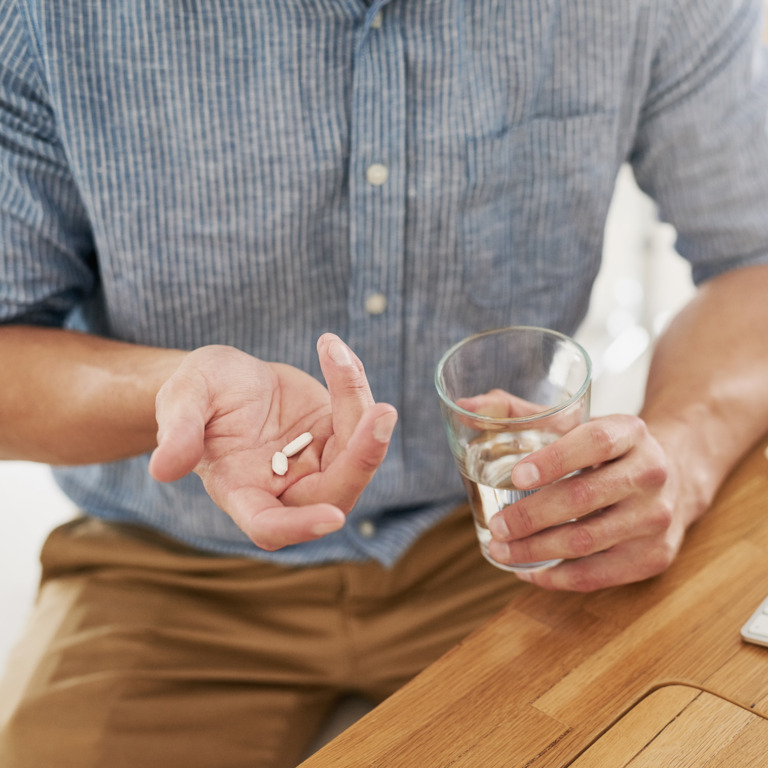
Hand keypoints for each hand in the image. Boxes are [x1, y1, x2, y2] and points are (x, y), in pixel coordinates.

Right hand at [148, 334, 397, 549]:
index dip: (298, 528)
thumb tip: (163, 469)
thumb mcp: (183, 396)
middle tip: (381, 412)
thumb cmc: (197, 393)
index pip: (269, 526)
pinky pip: (359, 417)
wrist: (225, 378)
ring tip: (337, 357)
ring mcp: (315, 464)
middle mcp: (284, 487)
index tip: (332, 518)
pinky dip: (353, 383)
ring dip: (361, 408)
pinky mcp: (335, 436)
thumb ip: (178, 430)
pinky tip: (333, 350)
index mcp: (240, 490)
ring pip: (355, 454)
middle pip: (333, 493)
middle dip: (362, 458)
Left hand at [486, 414, 681, 590]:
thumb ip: (521, 413)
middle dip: (530, 516)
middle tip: (497, 525)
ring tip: (500, 549)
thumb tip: (467, 404)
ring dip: (535, 550)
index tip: (516, 477)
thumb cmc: (606, 450)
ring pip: (587, 540)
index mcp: (630, 431)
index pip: (594, 442)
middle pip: (583, 498)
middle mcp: (650, 473)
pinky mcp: (653, 556)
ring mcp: (655, 518)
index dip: (553, 460)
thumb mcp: (575, 423)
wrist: (674, 476)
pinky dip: (556, 577)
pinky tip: (528, 571)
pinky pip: (598, 574)